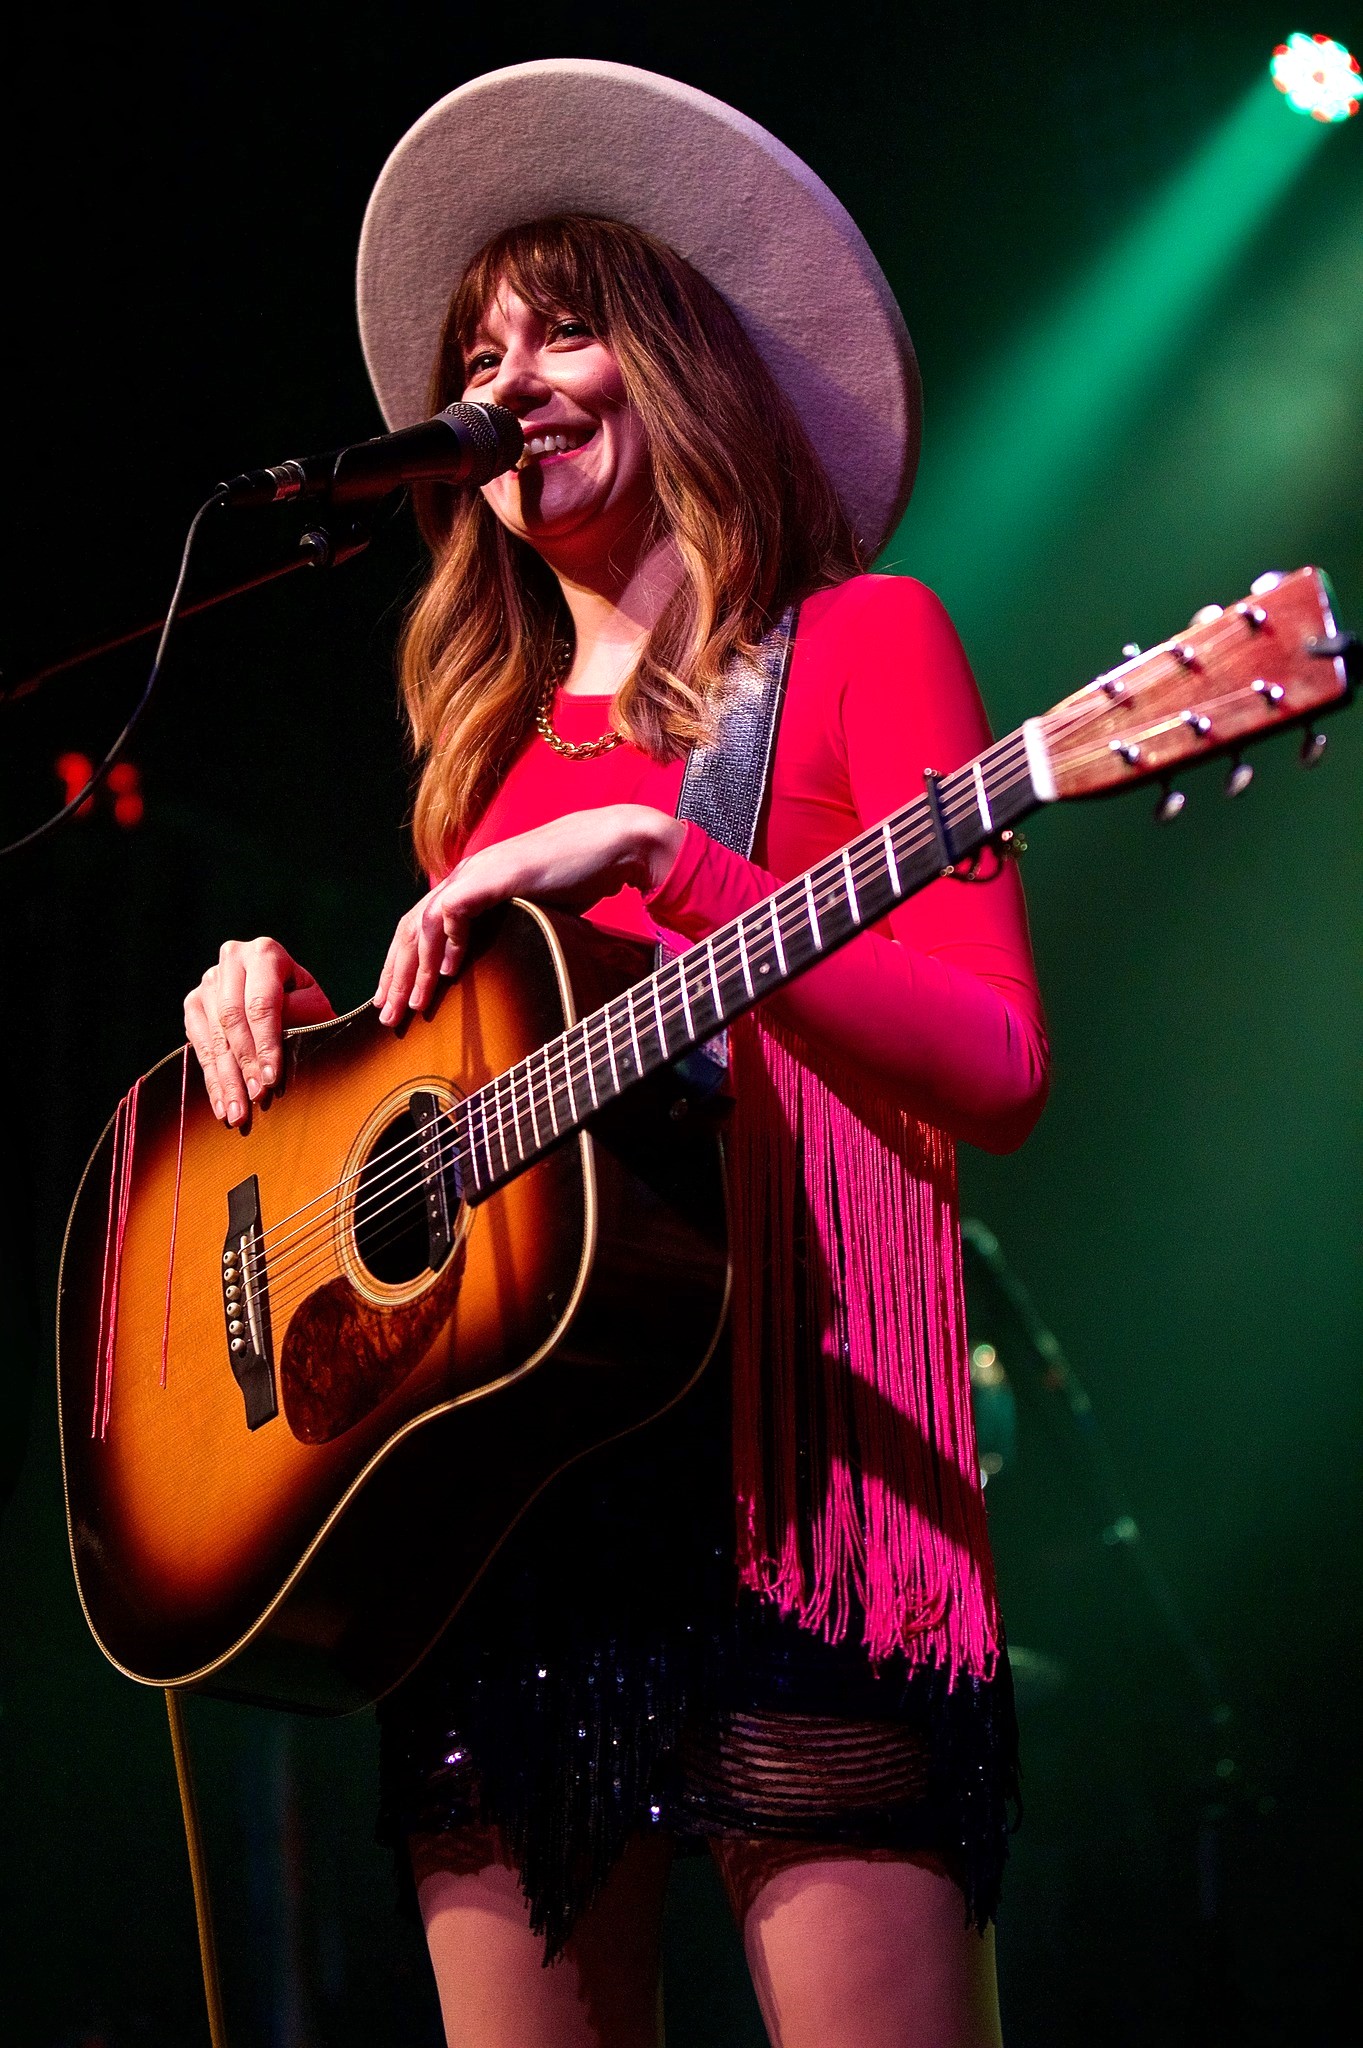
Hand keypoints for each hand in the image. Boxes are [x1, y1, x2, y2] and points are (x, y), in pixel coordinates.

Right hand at [185, 938, 334, 1122]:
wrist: (286, 996)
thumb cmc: (306, 1005)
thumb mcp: (313, 1007)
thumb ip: (297, 1018)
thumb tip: (276, 1046)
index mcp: (264, 953)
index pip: (261, 1005)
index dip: (265, 1045)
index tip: (270, 1079)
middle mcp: (231, 959)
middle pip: (232, 1020)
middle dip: (243, 1065)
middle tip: (254, 1100)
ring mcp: (208, 981)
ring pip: (214, 1036)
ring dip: (225, 1079)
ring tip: (237, 1113)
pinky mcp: (193, 1003)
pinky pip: (199, 1045)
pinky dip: (211, 1078)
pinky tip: (221, 1104)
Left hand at [373, 804, 685, 1022]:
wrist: (615, 843)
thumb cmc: (582, 874)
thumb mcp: (535, 909)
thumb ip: (509, 927)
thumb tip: (499, 960)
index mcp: (472, 884)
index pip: (421, 926)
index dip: (405, 963)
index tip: (398, 998)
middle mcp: (466, 876)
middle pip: (410, 927)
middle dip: (395, 974)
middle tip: (387, 1013)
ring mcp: (479, 872)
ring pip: (422, 923)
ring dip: (414, 968)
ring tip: (410, 1004)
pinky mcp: (496, 875)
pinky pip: (453, 909)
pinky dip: (444, 941)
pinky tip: (445, 970)